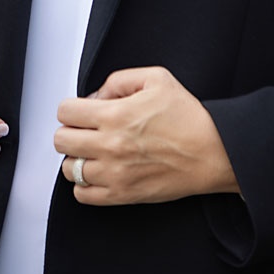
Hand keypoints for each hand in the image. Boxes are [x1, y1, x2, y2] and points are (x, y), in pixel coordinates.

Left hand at [54, 66, 237, 205]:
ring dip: (77, 158)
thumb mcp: (156, 78)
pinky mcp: (122, 195)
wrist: (212, 152)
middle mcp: (109, 146)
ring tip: (94, 152)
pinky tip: (100, 171)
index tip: (82, 111)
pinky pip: (82, 195)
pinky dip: (85, 184)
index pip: (65, 112)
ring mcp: (114, 174)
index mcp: (115, 115)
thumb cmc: (187, 116)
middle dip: (71, 131)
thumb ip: (119, 80)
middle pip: (61, 141)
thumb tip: (95, 97)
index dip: (72, 108)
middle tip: (87, 130)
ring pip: (68, 169)